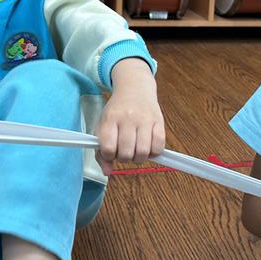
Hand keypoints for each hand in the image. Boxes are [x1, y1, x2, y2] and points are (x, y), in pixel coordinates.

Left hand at [96, 59, 164, 175]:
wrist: (134, 88)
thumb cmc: (116, 111)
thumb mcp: (103, 126)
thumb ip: (101, 152)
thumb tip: (107, 172)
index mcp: (110, 119)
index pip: (108, 148)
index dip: (110, 155)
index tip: (112, 151)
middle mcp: (127, 118)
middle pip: (127, 153)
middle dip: (125, 158)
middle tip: (125, 151)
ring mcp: (144, 119)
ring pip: (143, 152)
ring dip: (139, 157)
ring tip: (136, 150)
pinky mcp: (159, 121)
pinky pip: (159, 146)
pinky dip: (153, 152)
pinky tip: (148, 146)